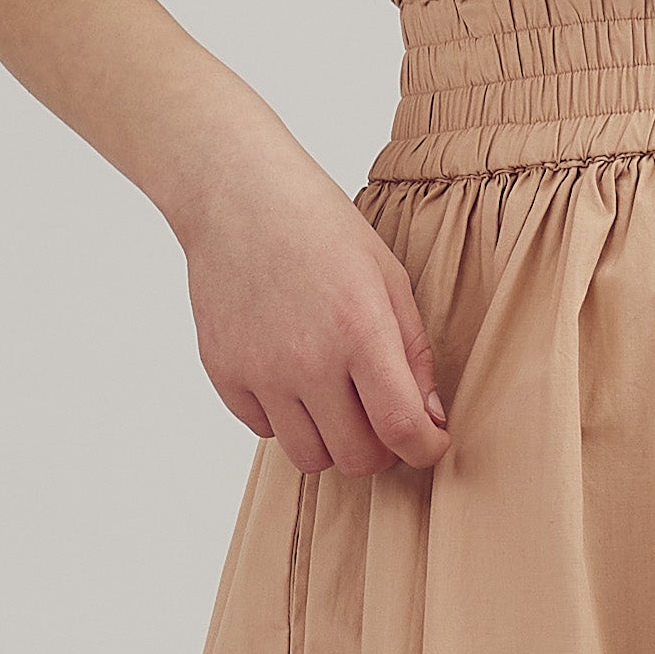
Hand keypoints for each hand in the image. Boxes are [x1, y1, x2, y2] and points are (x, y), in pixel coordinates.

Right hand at [184, 144, 450, 476]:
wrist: (238, 195)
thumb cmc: (319, 227)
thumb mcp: (388, 277)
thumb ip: (414, 352)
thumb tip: (431, 418)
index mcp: (359, 330)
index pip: (401, 428)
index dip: (424, 449)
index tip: (430, 442)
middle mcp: (307, 360)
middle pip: (355, 458)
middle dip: (380, 449)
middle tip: (382, 418)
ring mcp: (260, 371)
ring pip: (308, 458)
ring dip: (331, 441)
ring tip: (336, 401)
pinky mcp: (223, 373)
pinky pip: (263, 430)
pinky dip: (284, 418)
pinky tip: (291, 376)